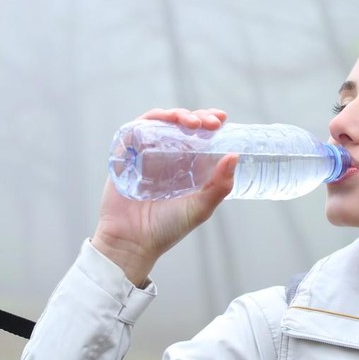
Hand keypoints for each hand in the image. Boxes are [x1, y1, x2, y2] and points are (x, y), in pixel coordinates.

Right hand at [92, 108, 237, 285]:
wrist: (132, 244)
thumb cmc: (167, 229)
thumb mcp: (200, 208)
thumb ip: (219, 186)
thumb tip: (234, 156)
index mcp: (185, 166)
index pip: (199, 136)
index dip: (209, 122)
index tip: (221, 119)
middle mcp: (165, 157)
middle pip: (180, 125)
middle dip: (196, 116)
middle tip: (210, 122)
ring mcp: (144, 155)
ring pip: (159, 123)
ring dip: (174, 115)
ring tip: (189, 122)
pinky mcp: (124, 157)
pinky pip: (133, 131)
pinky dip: (147, 122)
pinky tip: (161, 122)